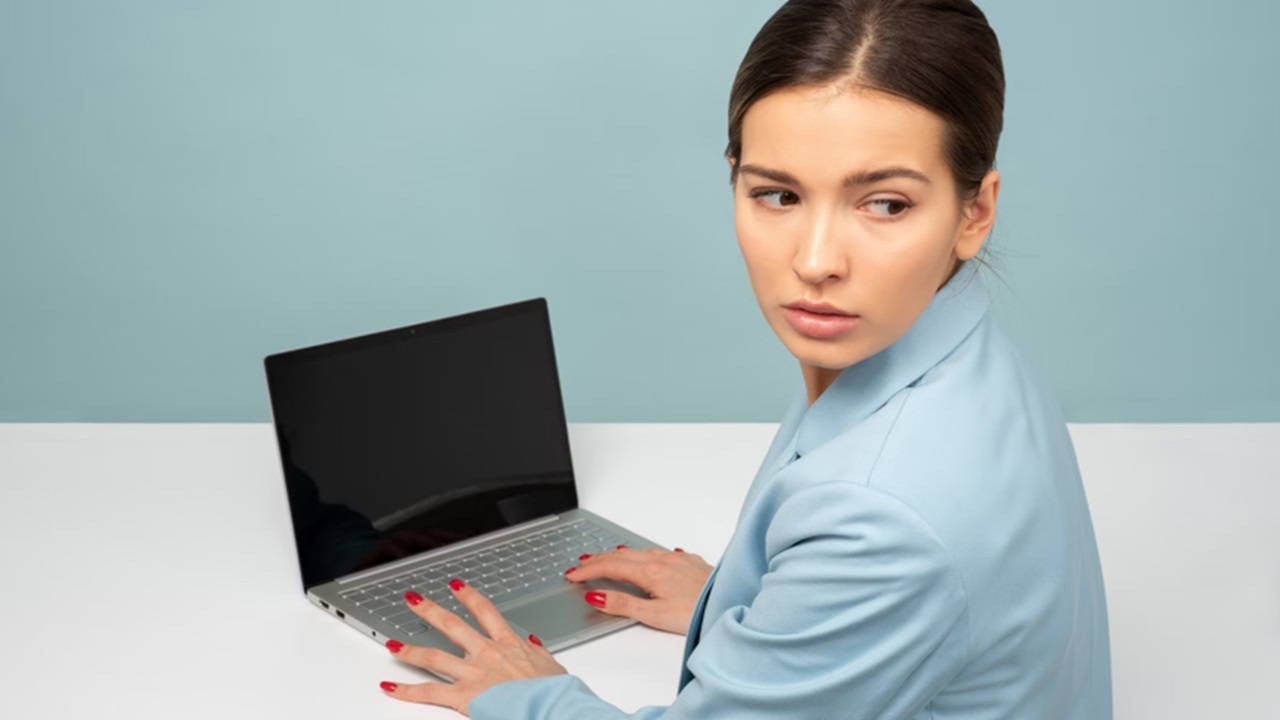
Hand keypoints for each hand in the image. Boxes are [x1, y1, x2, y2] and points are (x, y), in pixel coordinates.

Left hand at [379, 580, 567, 715]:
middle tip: (414, 599)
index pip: (485, 611)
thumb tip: (532, 643)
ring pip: (433, 656)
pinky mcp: (464, 695)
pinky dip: (407, 690)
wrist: (551, 705)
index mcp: (508, 644)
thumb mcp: (551, 666)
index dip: (468, 596)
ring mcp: (472, 673)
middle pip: (452, 625)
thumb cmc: (553, 691)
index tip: (456, 586)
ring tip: (391, 644)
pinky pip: (429, 692)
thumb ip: (537, 652)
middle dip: (430, 610)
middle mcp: (486, 653)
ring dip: (409, 649)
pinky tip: (390, 687)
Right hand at [566, 546, 713, 634]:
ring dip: (621, 555)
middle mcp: (664, 560)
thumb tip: (596, 596)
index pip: (610, 567)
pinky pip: (662, 553)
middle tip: (581, 563)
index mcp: (651, 572)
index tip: (572, 574)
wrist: (731, 604)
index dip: (588, 570)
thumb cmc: (698, 613)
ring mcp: (679, 559)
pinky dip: (646, 554)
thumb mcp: (655, 616)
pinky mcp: (693, 562)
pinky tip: (650, 557)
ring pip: (642, 552)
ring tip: (607, 557)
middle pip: (623, 556)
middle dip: (599, 559)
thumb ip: (623, 604)